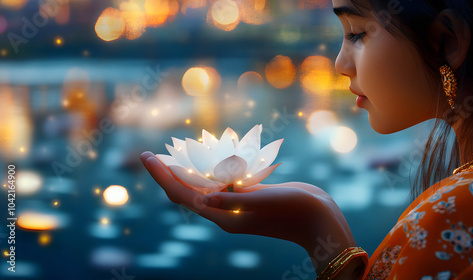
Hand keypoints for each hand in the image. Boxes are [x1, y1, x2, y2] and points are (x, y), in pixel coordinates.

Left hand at [141, 151, 356, 275]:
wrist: (320, 220)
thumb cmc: (294, 210)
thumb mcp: (263, 202)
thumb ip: (232, 200)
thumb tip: (201, 199)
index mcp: (224, 217)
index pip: (182, 196)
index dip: (162, 176)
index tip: (147, 156)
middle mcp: (225, 212)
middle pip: (187, 193)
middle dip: (168, 174)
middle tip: (152, 154)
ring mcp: (237, 205)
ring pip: (202, 188)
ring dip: (186, 172)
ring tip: (172, 156)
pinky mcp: (249, 197)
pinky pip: (221, 184)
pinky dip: (209, 172)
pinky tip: (206, 160)